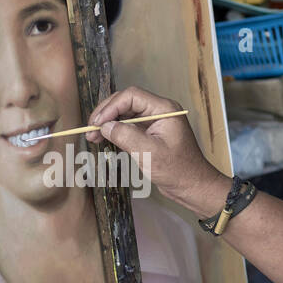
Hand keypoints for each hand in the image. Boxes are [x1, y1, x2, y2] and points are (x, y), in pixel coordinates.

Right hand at [84, 85, 225, 214]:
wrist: (192, 186)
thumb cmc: (176, 170)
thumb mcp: (149, 153)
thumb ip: (125, 136)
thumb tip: (104, 126)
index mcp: (164, 109)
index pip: (131, 96)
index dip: (111, 107)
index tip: (97, 123)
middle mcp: (159, 111)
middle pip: (126, 102)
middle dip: (106, 113)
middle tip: (90, 129)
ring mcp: (154, 121)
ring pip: (125, 114)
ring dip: (108, 123)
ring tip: (92, 136)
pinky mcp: (149, 133)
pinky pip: (128, 125)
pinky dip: (115, 131)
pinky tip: (103, 139)